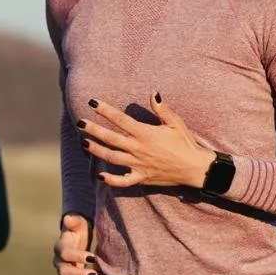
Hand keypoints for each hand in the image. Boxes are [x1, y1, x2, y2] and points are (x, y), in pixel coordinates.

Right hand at [52, 213, 98, 274]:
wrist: (78, 240)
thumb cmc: (79, 230)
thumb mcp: (78, 223)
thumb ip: (73, 221)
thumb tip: (68, 219)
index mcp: (60, 247)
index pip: (65, 254)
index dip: (78, 257)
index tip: (94, 258)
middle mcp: (58, 261)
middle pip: (63, 272)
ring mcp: (62, 273)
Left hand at [79, 94, 214, 188]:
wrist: (195, 168)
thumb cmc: (186, 143)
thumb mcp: (175, 123)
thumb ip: (162, 109)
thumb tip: (153, 93)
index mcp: (145, 133)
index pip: (120, 119)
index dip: (105, 110)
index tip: (92, 103)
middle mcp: (138, 149)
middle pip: (110, 138)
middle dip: (93, 130)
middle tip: (79, 123)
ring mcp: (138, 164)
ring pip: (112, 158)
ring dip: (96, 150)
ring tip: (84, 143)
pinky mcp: (142, 178)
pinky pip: (123, 181)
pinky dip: (111, 180)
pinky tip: (100, 176)